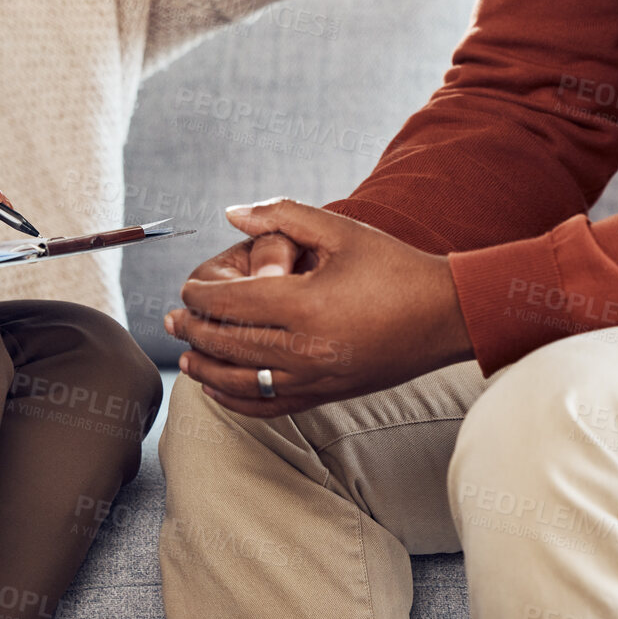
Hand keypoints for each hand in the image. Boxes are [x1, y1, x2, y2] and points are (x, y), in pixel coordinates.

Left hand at [165, 200, 472, 417]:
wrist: (445, 315)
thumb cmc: (394, 266)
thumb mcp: (340, 230)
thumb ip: (282, 216)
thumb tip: (231, 212)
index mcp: (306, 304)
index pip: (231, 303)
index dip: (200, 296)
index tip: (186, 289)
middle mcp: (306, 347)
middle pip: (228, 344)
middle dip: (193, 331)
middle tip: (172, 319)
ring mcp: (316, 377)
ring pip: (242, 381)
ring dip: (206, 370)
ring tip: (186, 357)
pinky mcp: (327, 394)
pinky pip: (269, 406)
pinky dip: (237, 400)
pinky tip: (219, 390)